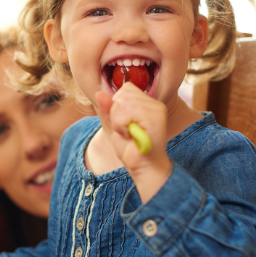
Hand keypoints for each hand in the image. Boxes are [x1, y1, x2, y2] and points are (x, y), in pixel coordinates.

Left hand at [95, 85, 170, 201]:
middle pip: (122, 94)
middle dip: (117, 115)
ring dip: (119, 122)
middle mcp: (154, 103)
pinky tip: (132, 136)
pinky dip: (122, 125)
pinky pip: (126, 112)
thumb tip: (99, 93)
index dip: (118, 106)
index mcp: (148, 103)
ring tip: (130, 134)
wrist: (143, 167)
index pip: (125, 89)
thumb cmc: (131, 149)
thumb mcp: (114, 125)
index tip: (124, 124)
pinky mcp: (155, 118)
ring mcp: (156, 110)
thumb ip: (107, 109)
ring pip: (123, 102)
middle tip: (127, 131)